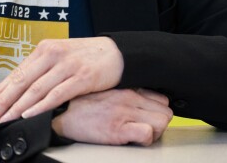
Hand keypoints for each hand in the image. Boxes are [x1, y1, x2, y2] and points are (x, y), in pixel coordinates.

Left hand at [0, 37, 123, 122]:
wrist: (116, 53)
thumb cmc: (86, 57)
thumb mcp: (60, 57)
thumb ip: (42, 70)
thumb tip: (19, 89)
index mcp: (44, 50)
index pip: (17, 72)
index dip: (0, 89)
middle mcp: (52, 55)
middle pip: (22, 80)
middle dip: (4, 100)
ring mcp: (66, 66)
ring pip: (36, 89)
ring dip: (18, 106)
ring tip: (6, 117)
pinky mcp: (81, 77)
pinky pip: (56, 94)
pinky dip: (41, 106)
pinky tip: (29, 113)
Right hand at [52, 89, 172, 145]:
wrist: (60, 112)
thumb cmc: (80, 104)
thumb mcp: (105, 90)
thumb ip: (124, 92)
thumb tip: (140, 98)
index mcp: (126, 88)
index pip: (162, 98)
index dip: (157, 111)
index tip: (149, 117)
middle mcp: (128, 97)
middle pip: (166, 111)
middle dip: (158, 123)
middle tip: (144, 128)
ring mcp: (124, 112)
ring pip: (162, 122)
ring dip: (154, 132)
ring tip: (137, 134)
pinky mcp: (118, 129)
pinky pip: (147, 134)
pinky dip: (144, 139)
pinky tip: (131, 138)